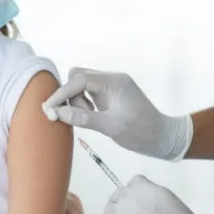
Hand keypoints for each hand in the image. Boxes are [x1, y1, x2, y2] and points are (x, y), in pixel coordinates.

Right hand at [43, 68, 192, 160]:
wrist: (164, 138)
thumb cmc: (141, 133)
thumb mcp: (112, 128)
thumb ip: (84, 118)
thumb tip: (59, 113)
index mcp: (114, 82)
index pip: (80, 79)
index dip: (62, 93)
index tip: (49, 108)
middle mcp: (112, 79)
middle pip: (78, 76)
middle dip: (70, 94)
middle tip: (73, 115)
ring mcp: (111, 87)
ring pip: (81, 84)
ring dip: (76, 100)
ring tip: (86, 118)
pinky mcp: (110, 95)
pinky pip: (88, 92)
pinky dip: (83, 102)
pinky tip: (88, 116)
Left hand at [93, 175, 208, 213]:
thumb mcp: (176, 207)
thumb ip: (158, 201)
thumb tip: (151, 205)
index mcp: (147, 189)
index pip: (134, 183)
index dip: (138, 195)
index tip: (143, 206)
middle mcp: (129, 197)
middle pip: (119, 196)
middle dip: (126, 207)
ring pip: (109, 210)